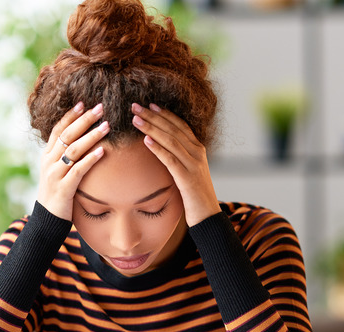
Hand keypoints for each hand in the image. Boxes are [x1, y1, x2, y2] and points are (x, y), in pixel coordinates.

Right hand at [38, 102, 109, 220]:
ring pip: (73, 150)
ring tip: (107, 126)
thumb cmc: (58, 194)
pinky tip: (102, 151)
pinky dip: (90, 159)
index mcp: (47, 155)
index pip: (58, 130)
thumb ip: (67, 157)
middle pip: (67, 135)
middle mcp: (49, 162)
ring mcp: (55, 174)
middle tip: (100, 108)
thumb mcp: (58, 172)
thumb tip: (83, 141)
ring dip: (91, 136)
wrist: (47, 220)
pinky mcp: (63, 188)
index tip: (83, 103)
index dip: (70, 116)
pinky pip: (78, 170)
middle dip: (84, 120)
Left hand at [131, 103, 220, 225]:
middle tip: (135, 106)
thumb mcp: (188, 171)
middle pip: (173, 129)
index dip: (164, 114)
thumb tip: (160, 147)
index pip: (180, 125)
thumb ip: (178, 158)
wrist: (208, 215)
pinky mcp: (188, 178)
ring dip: (152, 128)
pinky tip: (145, 141)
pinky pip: (171, 160)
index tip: (149, 105)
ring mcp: (194, 165)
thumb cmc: (194, 195)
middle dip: (153, 116)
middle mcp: (197, 153)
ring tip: (136, 119)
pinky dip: (158, 149)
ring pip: (171, 141)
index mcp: (198, 149)